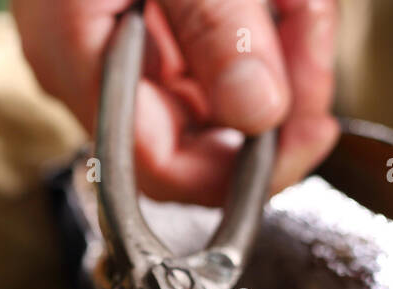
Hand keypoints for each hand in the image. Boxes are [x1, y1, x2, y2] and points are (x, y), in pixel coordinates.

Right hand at [12, 0, 339, 205]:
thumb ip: (215, 27)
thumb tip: (260, 113)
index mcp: (77, 53)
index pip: (159, 166)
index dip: (238, 169)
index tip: (306, 133)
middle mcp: (89, 62)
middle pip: (195, 134)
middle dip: (273, 95)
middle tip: (315, 34)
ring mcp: (115, 40)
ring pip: (212, 93)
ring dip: (274, 52)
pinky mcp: (144, 16)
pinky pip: (208, 49)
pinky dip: (256, 25)